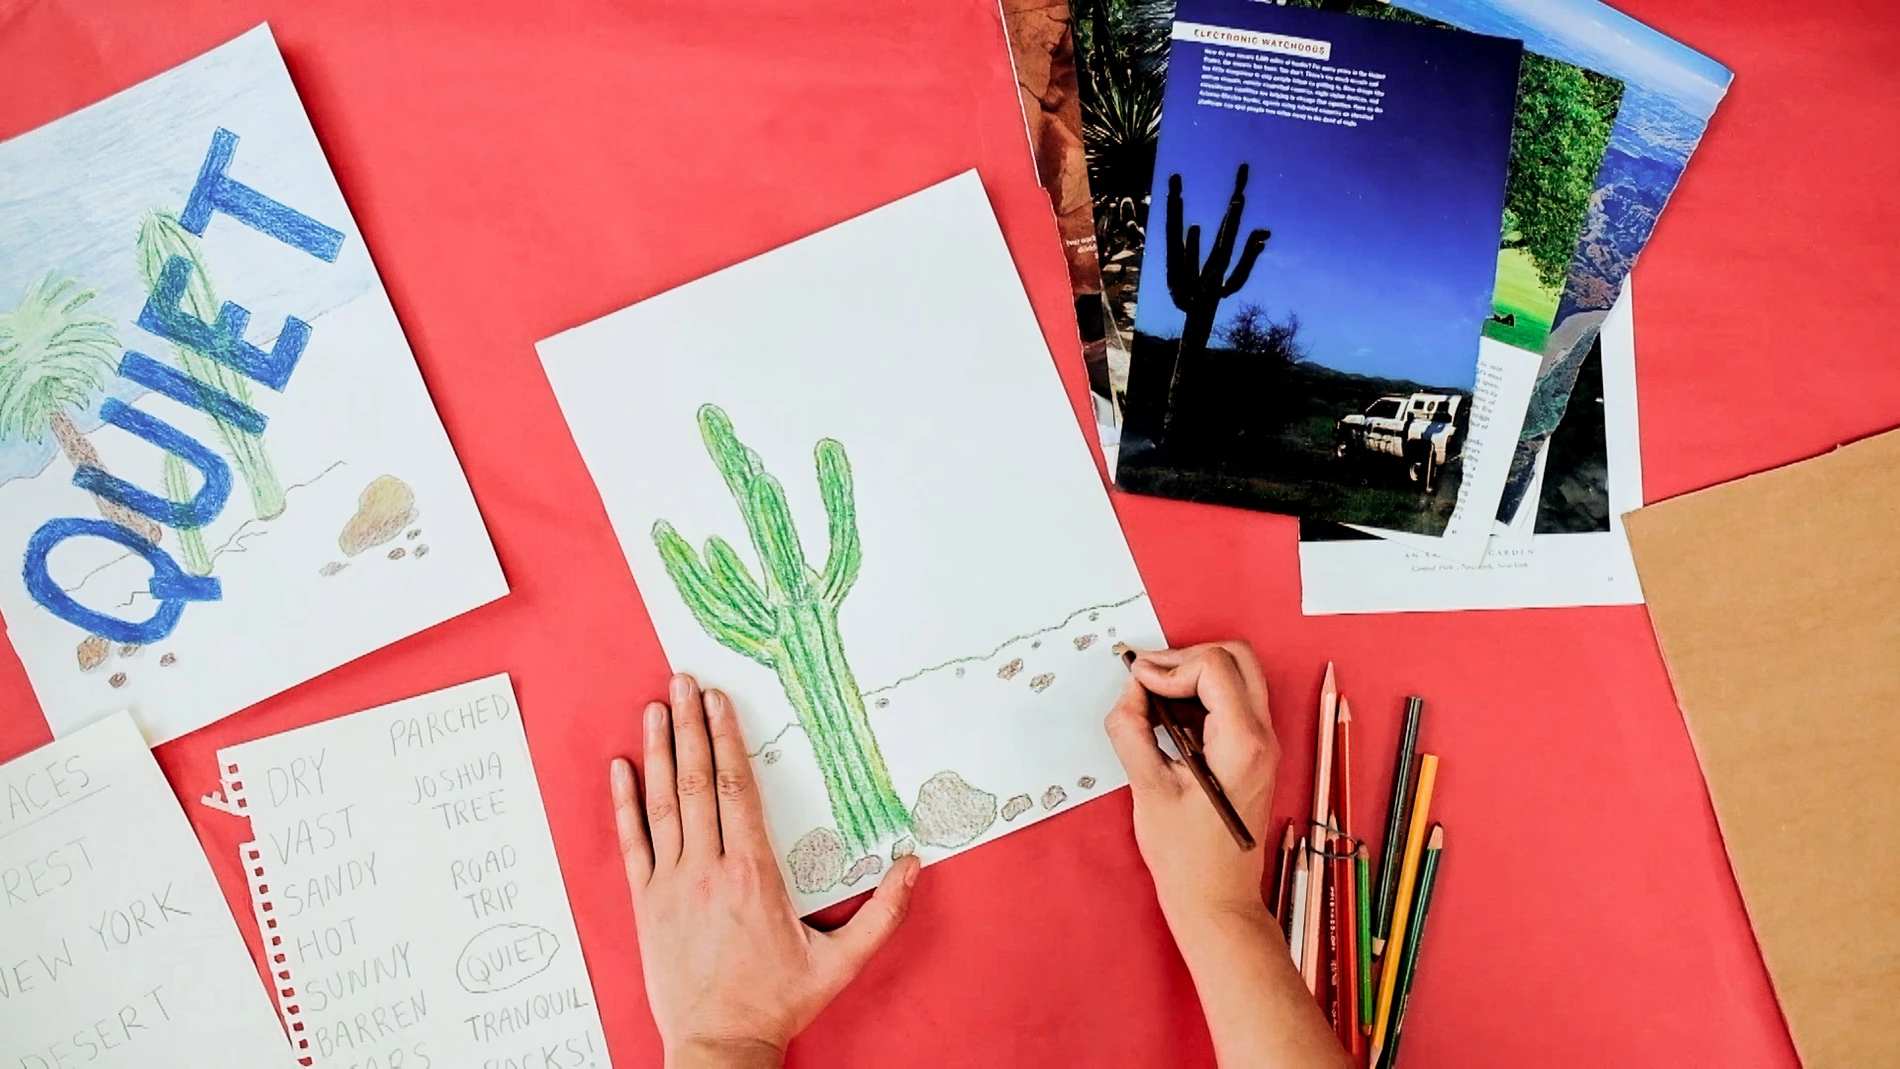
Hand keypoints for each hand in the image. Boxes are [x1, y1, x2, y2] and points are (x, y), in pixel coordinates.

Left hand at [611, 674, 921, 1067]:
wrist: (720, 1045)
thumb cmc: (777, 1003)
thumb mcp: (841, 962)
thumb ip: (882, 912)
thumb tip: (913, 865)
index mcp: (754, 874)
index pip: (737, 789)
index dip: (726, 740)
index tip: (720, 702)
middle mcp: (708, 870)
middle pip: (697, 783)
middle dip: (690, 727)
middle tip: (683, 681)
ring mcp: (672, 886)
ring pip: (663, 805)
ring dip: (658, 752)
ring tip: (656, 708)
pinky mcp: (647, 905)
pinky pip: (633, 844)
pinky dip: (625, 804)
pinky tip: (621, 768)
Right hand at [1106, 646, 1345, 1068]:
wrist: (1218, 902)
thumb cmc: (1187, 858)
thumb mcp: (1148, 790)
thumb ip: (1133, 731)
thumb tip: (1130, 691)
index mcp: (1243, 742)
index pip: (1213, 667)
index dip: (1168, 665)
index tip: (1136, 683)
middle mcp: (1263, 737)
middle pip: (1236, 658)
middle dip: (1186, 658)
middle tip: (1146, 679)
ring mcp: (1263, 745)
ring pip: (1237, 676)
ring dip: (1194, 675)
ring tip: (1152, 700)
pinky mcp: (1254, 755)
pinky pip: (1233, 703)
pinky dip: (1201, 696)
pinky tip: (1167, 720)